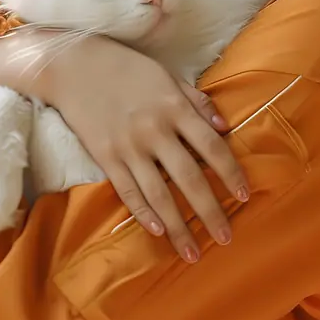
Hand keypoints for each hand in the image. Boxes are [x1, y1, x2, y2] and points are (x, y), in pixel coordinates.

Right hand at [0, 30, 247, 262]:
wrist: (73, 66)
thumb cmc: (126, 69)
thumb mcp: (167, 76)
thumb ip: (197, 102)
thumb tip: (226, 128)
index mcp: (175, 108)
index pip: (213, 148)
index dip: (231, 174)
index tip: (245, 197)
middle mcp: (155, 130)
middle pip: (190, 178)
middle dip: (210, 212)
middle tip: (226, 238)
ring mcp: (129, 146)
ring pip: (159, 194)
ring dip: (179, 227)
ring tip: (193, 252)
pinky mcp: (105, 156)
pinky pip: (128, 191)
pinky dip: (143, 213)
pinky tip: (158, 232)